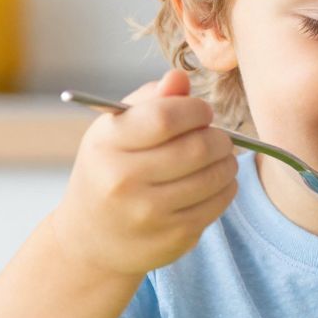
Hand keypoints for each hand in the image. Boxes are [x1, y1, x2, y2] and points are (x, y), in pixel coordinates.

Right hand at [53, 68, 238, 278]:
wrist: (90, 239)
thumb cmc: (109, 170)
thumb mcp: (115, 131)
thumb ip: (150, 101)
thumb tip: (180, 78)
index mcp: (107, 145)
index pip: (166, 117)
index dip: (195, 110)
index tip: (201, 112)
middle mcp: (124, 181)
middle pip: (197, 148)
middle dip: (218, 137)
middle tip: (217, 136)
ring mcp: (150, 213)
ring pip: (214, 176)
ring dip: (227, 161)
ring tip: (219, 157)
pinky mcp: (174, 237)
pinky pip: (219, 203)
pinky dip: (226, 187)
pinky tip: (215, 182)